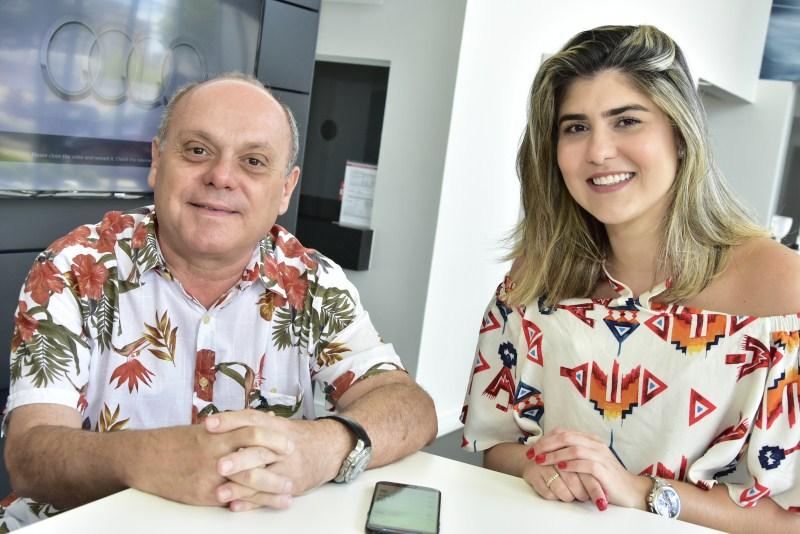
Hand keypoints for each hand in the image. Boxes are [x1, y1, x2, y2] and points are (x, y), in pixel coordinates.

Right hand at [124, 422, 289, 505]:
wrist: (144, 458)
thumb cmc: (176, 442)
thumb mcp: (205, 429)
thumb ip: (234, 426)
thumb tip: (265, 419)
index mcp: (218, 433)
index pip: (253, 431)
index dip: (275, 437)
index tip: (290, 443)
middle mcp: (216, 452)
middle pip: (255, 454)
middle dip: (278, 463)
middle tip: (294, 468)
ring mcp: (210, 475)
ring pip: (247, 481)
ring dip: (271, 489)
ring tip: (288, 494)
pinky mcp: (202, 494)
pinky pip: (231, 499)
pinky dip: (250, 503)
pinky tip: (262, 506)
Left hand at [204, 409, 349, 510]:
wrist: (329, 448)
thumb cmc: (296, 436)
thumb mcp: (279, 424)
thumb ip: (254, 424)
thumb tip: (218, 422)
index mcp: (277, 426)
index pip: (252, 419)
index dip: (230, 421)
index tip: (209, 424)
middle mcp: (282, 446)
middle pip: (259, 451)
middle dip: (238, 460)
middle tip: (218, 465)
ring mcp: (287, 468)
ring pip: (262, 478)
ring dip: (240, 487)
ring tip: (219, 492)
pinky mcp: (291, 486)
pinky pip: (268, 497)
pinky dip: (250, 503)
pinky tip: (233, 505)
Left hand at [532, 427, 648, 509]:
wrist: (629, 490)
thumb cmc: (604, 478)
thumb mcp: (586, 462)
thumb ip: (572, 454)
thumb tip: (547, 452)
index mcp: (589, 440)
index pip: (563, 432)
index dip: (545, 439)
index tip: (531, 449)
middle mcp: (595, 444)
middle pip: (566, 437)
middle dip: (545, 445)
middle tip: (532, 454)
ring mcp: (601, 456)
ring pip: (574, 448)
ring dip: (555, 454)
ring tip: (541, 461)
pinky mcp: (605, 469)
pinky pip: (586, 464)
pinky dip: (572, 465)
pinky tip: (561, 468)